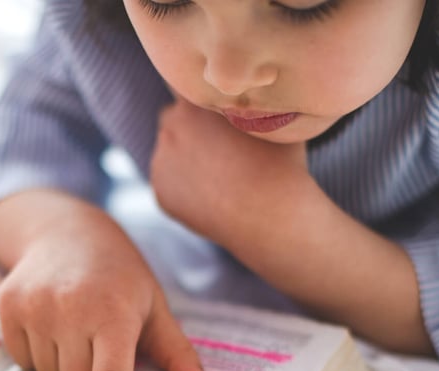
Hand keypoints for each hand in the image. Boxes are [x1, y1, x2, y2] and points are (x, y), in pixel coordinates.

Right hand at [0, 189, 217, 370]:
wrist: (66, 231)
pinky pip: (22, 361)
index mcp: (114, 313)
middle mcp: (71, 309)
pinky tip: (50, 322)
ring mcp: (35, 306)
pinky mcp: (9, 305)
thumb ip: (177, 354)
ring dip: (63, 367)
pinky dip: (37, 353)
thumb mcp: (153, 307)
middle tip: (98, 347)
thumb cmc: (120, 276)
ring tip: (74, 328)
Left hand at [149, 98, 309, 247]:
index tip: (215, 110)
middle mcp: (171, 127)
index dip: (202, 97)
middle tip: (218, 147)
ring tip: (218, 174)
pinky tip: (209, 194)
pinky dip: (184, 188)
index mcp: (195, 102)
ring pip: (170, 153)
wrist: (269, 215)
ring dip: (186, 158)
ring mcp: (161, 162)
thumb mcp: (271, 117)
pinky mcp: (160, 193)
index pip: (187, 86)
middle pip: (175, 119)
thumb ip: (249, 101)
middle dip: (191, 128)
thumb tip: (252, 90)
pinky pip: (170, 183)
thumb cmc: (279, 163)